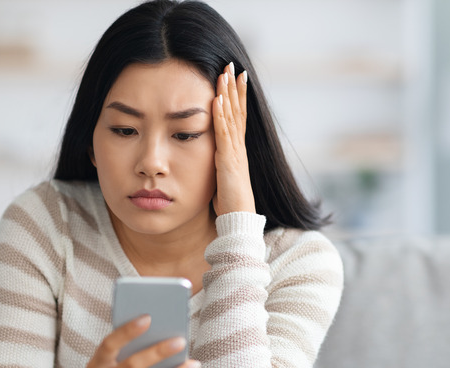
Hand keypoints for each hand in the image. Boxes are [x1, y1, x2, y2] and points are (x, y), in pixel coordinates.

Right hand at [82, 315, 200, 367]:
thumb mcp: (107, 364)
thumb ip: (124, 351)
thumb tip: (159, 335)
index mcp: (96, 365)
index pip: (109, 345)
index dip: (127, 331)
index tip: (148, 318)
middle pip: (132, 366)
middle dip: (158, 353)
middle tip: (180, 341)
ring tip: (193, 365)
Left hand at [212, 62, 255, 215]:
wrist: (238, 220)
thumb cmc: (228, 203)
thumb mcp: (221, 177)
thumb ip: (218, 163)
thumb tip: (210, 156)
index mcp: (236, 150)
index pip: (238, 117)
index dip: (237, 96)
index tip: (236, 76)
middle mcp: (238, 148)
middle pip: (237, 111)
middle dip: (234, 87)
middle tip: (232, 65)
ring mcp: (235, 153)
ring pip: (232, 118)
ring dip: (228, 94)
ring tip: (225, 74)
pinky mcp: (228, 161)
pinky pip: (224, 134)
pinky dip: (220, 116)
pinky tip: (216, 99)